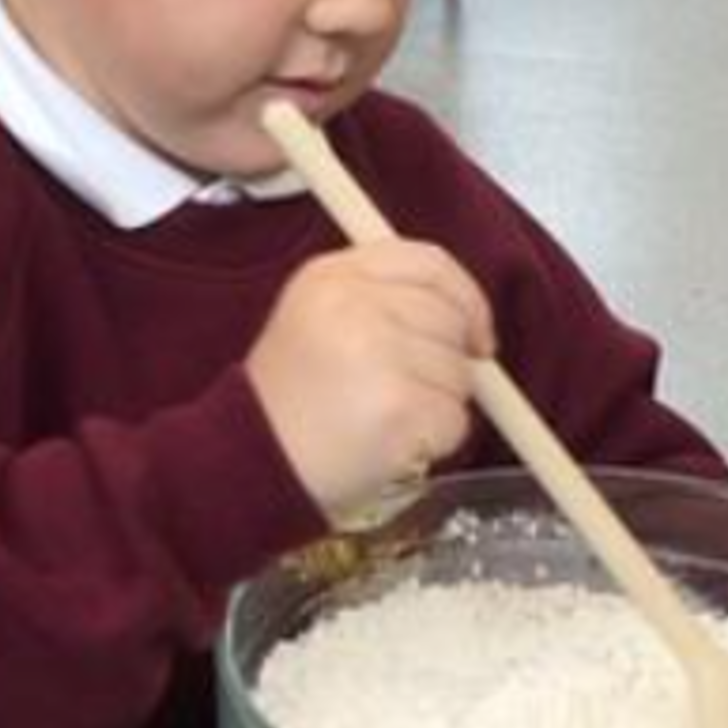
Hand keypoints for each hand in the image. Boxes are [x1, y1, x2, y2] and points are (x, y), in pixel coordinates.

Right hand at [247, 241, 494, 524]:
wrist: (252, 464)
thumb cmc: (293, 399)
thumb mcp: (319, 317)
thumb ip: (385, 298)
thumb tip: (472, 323)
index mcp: (332, 275)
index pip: (430, 263)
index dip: (466, 298)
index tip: (475, 333)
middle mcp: (354, 305)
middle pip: (451, 319)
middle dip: (447, 360)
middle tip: (403, 390)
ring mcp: (378, 355)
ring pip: (460, 373)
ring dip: (438, 404)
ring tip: (384, 417)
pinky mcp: (399, 408)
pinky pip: (455, 419)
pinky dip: (435, 439)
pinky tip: (392, 443)